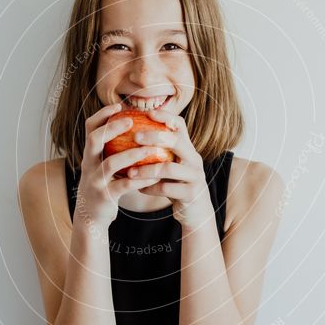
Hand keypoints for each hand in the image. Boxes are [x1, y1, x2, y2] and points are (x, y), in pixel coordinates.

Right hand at [77, 103, 163, 228]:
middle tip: (131, 121)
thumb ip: (112, 149)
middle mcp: (88, 164)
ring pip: (111, 163)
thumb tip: (134, 126)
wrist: (92, 216)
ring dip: (131, 154)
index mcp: (89, 154)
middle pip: (94, 140)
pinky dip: (141, 180)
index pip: (89, 128)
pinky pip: (125, 185)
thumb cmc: (104, 185)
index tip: (118, 106)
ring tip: (149, 148)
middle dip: (112, 128)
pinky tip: (155, 176)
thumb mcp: (102, 165)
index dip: (101, 114)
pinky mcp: (105, 196)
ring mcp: (96, 181)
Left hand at [125, 109, 214, 230]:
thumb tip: (129, 133)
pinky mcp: (191, 194)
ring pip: (169, 168)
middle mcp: (194, 159)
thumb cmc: (176, 184)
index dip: (165, 116)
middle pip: (176, 141)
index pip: (180, 125)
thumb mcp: (170, 164)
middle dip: (154, 137)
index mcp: (187, 148)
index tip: (147, 113)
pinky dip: (150, 188)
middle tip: (134, 137)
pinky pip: (167, 189)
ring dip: (146, 170)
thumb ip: (158, 151)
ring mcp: (194, 176)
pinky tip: (138, 188)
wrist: (196, 211)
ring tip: (129, 172)